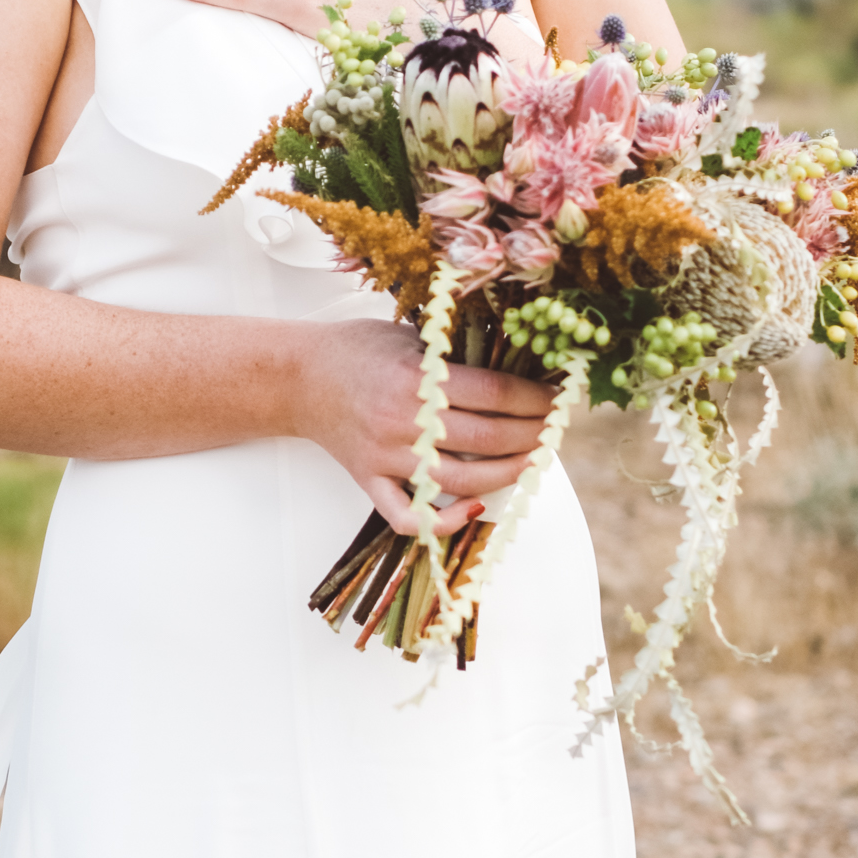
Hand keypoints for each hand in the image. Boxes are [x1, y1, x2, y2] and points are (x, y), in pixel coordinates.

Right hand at [294, 319, 555, 533]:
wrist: (299, 376)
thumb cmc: (359, 350)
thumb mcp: (412, 336)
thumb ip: (457, 354)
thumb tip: (520, 371)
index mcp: (417, 377)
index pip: (495, 395)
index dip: (535, 401)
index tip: (557, 402)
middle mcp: (404, 420)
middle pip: (487, 439)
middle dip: (532, 437)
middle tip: (552, 432)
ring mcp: (386, 456)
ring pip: (461, 480)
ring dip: (506, 475)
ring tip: (530, 463)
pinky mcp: (370, 481)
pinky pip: (408, 517)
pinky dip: (443, 521)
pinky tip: (472, 508)